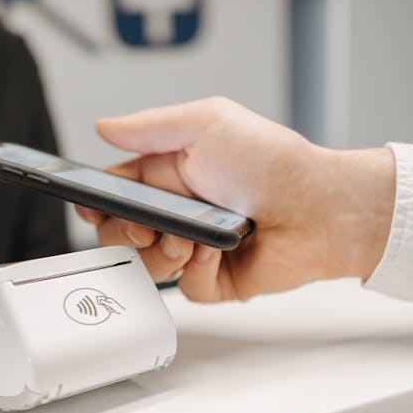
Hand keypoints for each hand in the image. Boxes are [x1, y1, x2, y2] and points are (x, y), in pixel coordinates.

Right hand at [77, 97, 395, 301]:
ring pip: (148, 266)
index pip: (116, 193)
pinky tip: (217, 250)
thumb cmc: (273, 161)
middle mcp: (180, 212)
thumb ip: (149, 127)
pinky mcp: (215, 280)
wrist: (320, 207)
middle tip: (146, 226)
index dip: (98, 203)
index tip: (93, 206)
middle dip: (125, 232)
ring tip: (192, 236)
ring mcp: (196, 248)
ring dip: (163, 252)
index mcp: (171, 174)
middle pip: (122, 234)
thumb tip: (105, 128)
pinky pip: (184, 289)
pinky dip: (196, 271)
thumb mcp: (206, 124)